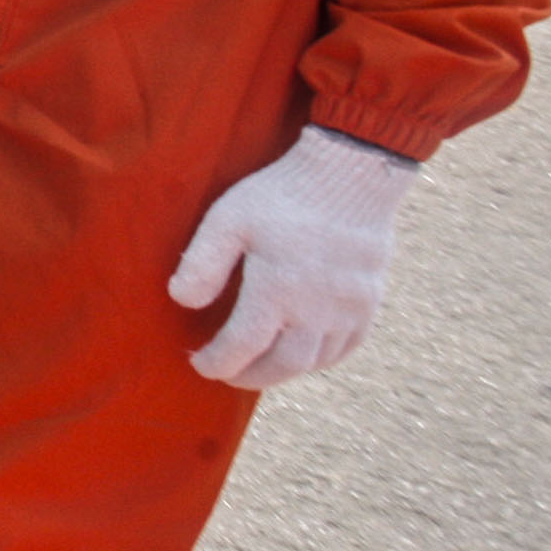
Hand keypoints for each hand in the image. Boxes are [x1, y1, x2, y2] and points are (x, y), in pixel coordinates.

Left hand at [170, 127, 417, 389]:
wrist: (351, 175)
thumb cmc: (282, 195)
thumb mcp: (228, 220)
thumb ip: (202, 263)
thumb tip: (181, 300)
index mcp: (278, 291)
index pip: (242, 346)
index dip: (217, 362)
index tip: (200, 363)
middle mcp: (318, 309)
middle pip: (283, 365)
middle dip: (250, 375)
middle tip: (228, 373)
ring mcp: (349, 309)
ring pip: (317, 361)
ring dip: (285, 370)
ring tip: (260, 365)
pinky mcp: (370, 301)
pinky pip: (347, 346)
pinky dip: (322, 358)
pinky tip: (304, 352)